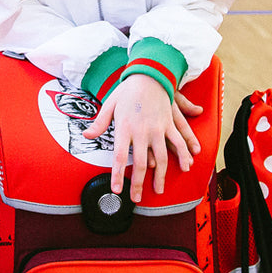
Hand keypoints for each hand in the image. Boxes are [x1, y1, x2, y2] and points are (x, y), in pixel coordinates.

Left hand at [83, 75, 202, 203]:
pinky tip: (185, 167)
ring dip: (161, 177)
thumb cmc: (126, 90)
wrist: (148, 72)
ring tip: (159, 191)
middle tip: (136, 199)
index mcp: (124, 127)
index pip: (119, 157)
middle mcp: (142, 130)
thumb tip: (86, 136)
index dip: (118, 175)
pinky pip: (178, 143)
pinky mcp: (169, 124)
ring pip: (162, 158)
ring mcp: (158, 128)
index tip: (116, 190)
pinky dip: (183, 156)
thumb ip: (99, 123)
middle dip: (138, 184)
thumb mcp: (109, 104)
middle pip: (141, 163)